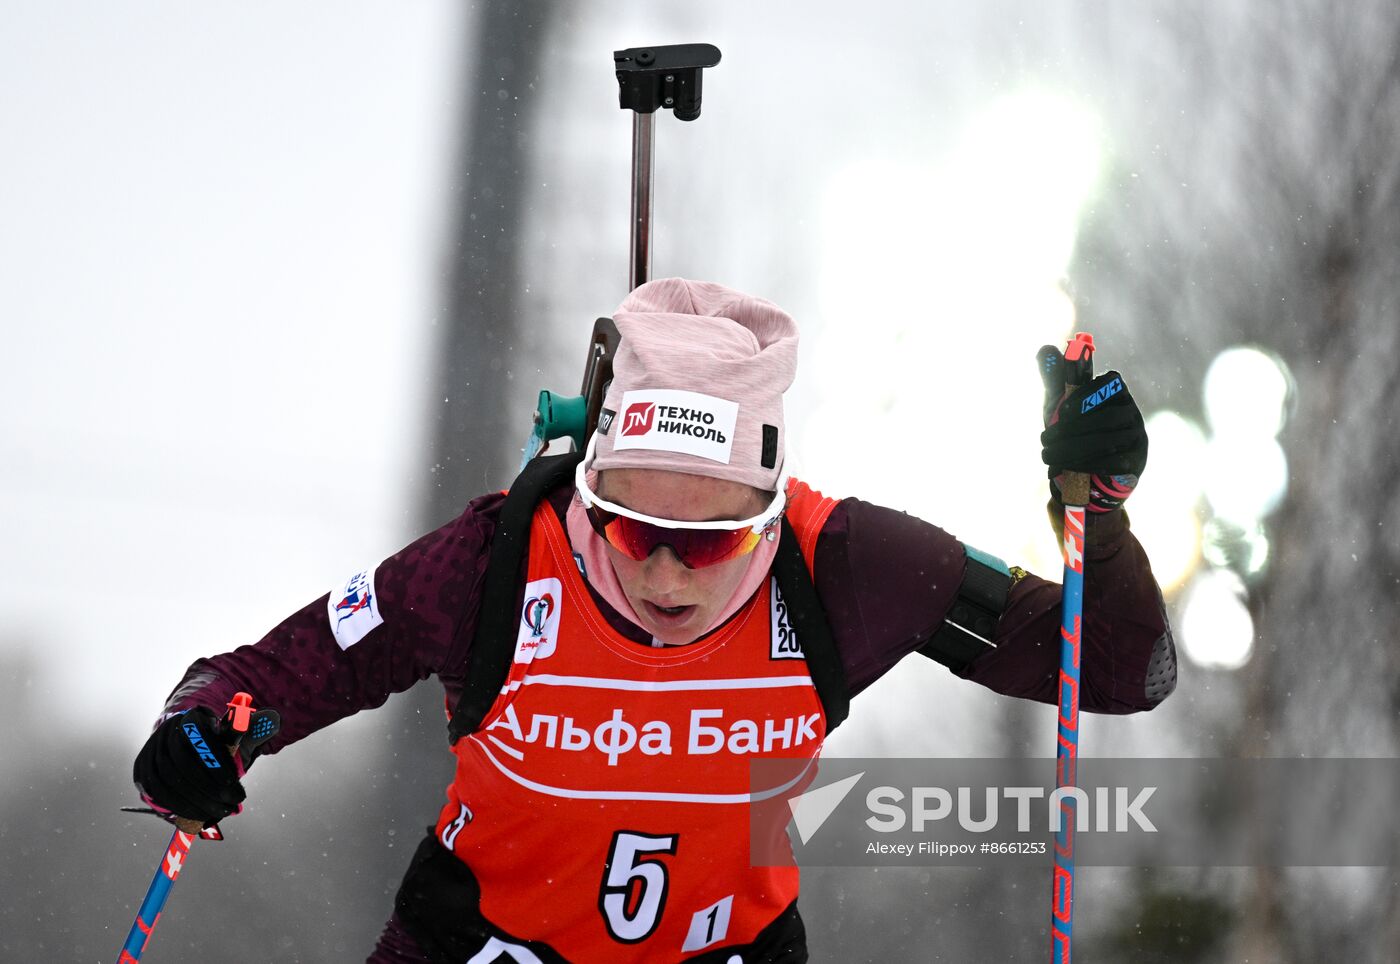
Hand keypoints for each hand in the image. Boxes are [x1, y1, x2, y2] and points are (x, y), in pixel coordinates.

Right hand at [132, 706, 247, 825]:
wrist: (188, 743)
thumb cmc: (218, 740)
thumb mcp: (237, 731)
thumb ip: (254, 727)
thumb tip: (272, 720)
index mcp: (190, 718)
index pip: (200, 741)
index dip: (216, 766)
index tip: (235, 784)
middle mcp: (165, 733)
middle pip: (182, 765)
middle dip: (209, 790)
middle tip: (233, 805)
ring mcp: (149, 753)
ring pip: (168, 783)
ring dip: (195, 804)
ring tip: (221, 812)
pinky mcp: (142, 774)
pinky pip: (158, 795)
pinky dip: (180, 808)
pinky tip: (201, 816)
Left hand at [1037, 345, 1147, 511]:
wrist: (1089, 470)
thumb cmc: (1074, 429)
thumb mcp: (1062, 404)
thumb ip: (1055, 378)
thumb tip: (1045, 349)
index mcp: (1115, 393)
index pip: (1111, 383)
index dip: (1087, 394)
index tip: (1062, 409)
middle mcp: (1131, 412)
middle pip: (1108, 417)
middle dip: (1071, 430)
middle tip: (1044, 440)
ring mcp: (1137, 437)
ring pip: (1108, 440)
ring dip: (1072, 449)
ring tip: (1048, 456)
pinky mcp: (1136, 461)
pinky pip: (1113, 462)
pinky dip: (1085, 465)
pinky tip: (1065, 468)